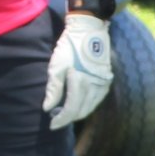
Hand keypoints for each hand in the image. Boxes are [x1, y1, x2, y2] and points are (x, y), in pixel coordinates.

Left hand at [44, 12, 113, 128]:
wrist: (89, 30)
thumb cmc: (69, 47)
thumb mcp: (56, 66)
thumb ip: (53, 89)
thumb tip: (47, 108)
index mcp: (81, 82)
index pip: (71, 110)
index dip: (61, 120)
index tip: (51, 125)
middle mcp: (95, 86)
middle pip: (82, 111)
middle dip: (69, 118)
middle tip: (56, 119)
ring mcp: (103, 83)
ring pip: (91, 107)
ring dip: (78, 112)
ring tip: (65, 112)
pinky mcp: (107, 80)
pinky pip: (97, 99)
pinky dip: (88, 105)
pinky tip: (79, 103)